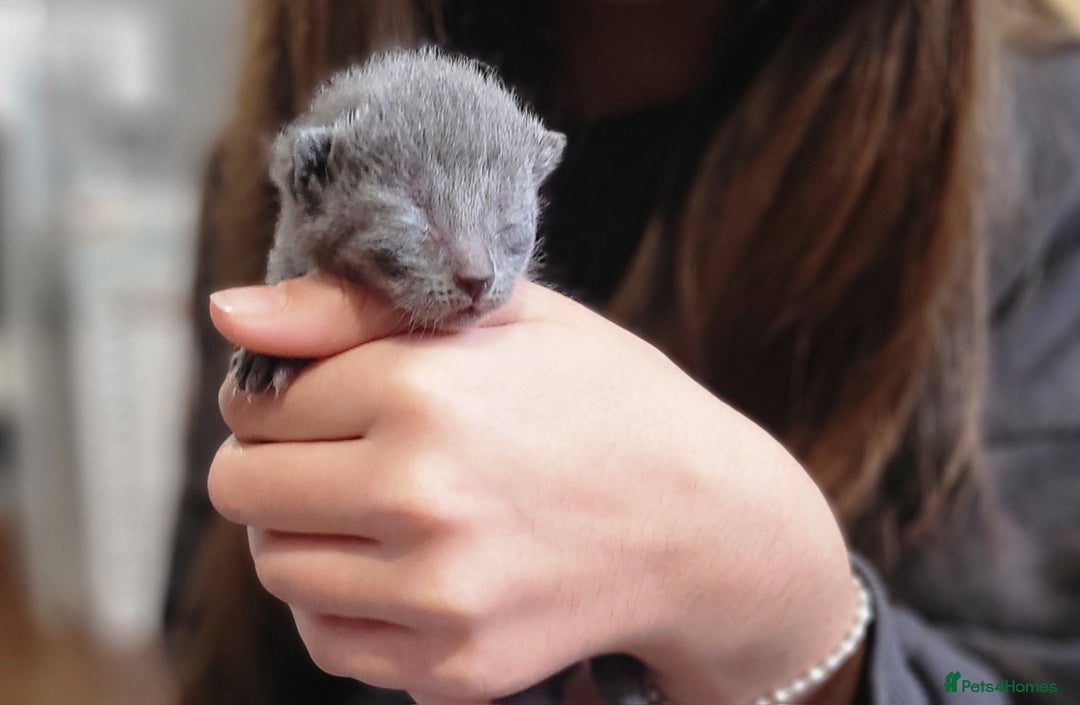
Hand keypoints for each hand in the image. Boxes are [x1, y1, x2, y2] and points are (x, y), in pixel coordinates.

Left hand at [207, 275, 857, 704]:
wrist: (708, 528)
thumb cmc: (606, 403)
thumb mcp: (504, 316)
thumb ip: (350, 306)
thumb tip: (228, 314)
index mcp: (426, 390)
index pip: (258, 401)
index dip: (282, 392)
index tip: (324, 396)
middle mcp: (420, 496)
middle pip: (242, 489)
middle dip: (274, 464)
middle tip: (337, 453)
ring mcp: (437, 594)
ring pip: (277, 567)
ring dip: (304, 535)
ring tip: (374, 509)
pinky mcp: (455, 666)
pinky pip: (328, 641)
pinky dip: (343, 603)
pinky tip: (400, 567)